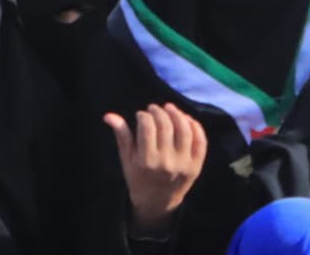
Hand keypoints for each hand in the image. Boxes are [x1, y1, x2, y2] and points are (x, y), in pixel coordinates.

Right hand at [106, 104, 207, 233]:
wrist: (159, 202)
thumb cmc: (138, 177)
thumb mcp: (126, 159)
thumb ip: (121, 136)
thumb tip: (109, 115)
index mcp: (147, 160)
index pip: (147, 128)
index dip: (144, 115)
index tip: (141, 114)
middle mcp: (167, 161)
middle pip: (166, 126)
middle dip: (159, 111)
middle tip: (154, 108)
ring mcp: (184, 164)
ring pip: (185, 131)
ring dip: (177, 114)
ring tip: (169, 108)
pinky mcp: (196, 166)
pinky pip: (200, 142)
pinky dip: (195, 127)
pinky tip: (186, 119)